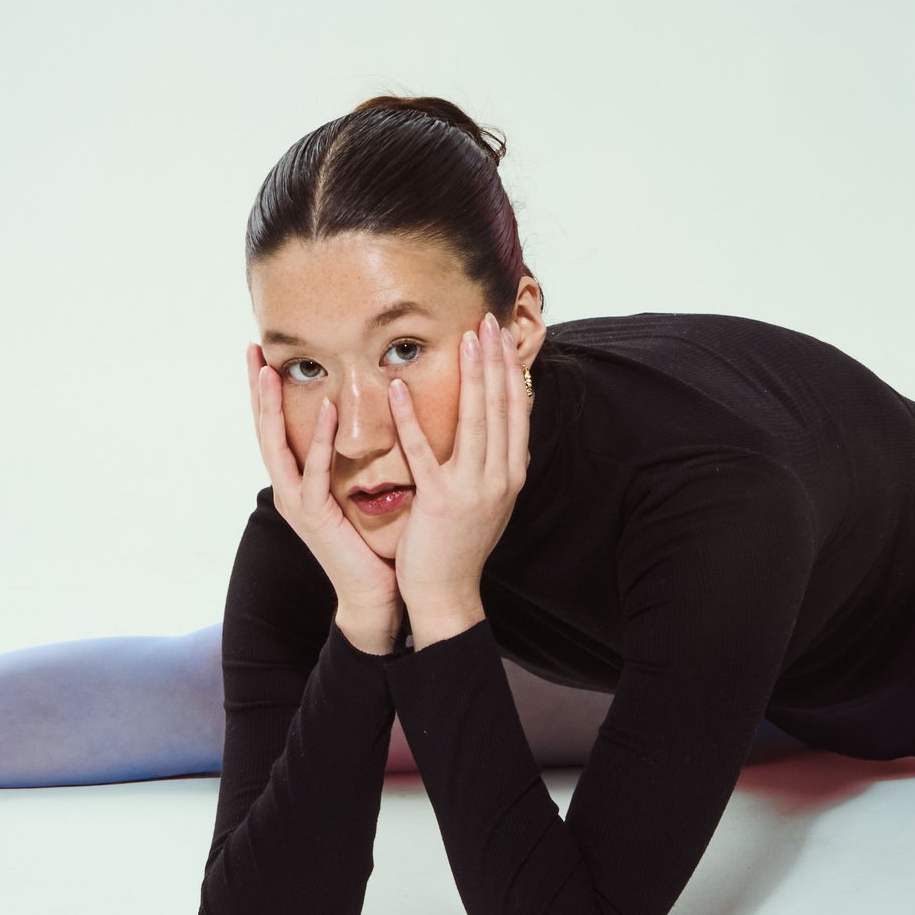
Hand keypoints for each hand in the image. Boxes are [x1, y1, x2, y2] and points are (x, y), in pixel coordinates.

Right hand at [245, 345, 400, 652]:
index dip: (266, 392)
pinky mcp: (315, 517)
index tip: (263, 353)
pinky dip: (319, 440)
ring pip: (276, 446)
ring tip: (270, 370)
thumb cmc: (368, 542)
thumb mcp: (352, 492)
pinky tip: (326, 410)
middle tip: (252, 348)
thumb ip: (347, 461)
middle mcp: (288, 489)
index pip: (275, 427)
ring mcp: (296, 503)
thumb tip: (361, 422)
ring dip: (272, 407)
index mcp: (297, 481)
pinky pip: (315, 472)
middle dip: (257, 388)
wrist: (372, 592)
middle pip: (264, 429)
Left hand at [386, 311, 531, 645]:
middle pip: (501, 407)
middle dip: (495, 360)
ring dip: (470, 375)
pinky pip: (423, 452)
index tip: (502, 336)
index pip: (517, 410)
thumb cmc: (461, 545)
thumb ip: (495, 464)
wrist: (448, 594)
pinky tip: (398, 388)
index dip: (510, 370)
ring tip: (464, 338)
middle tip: (487, 320)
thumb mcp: (490, 500)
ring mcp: (474, 489)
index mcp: (512, 474)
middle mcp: (500, 478)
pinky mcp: (441, 502)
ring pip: (475, 420)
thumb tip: (502, 429)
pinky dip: (410, 418)